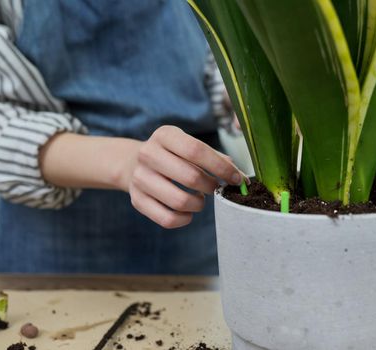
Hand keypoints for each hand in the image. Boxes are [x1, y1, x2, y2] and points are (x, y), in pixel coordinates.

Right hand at [127, 125, 244, 227]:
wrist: (133, 164)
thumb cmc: (173, 156)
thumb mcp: (189, 146)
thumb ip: (217, 159)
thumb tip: (242, 179)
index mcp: (165, 135)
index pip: (197, 150)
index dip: (221, 167)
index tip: (237, 179)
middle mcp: (148, 154)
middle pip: (190, 177)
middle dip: (212, 187)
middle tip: (217, 189)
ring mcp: (140, 178)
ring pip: (179, 201)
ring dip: (199, 204)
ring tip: (201, 200)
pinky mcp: (137, 200)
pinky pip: (167, 219)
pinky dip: (185, 219)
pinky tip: (188, 212)